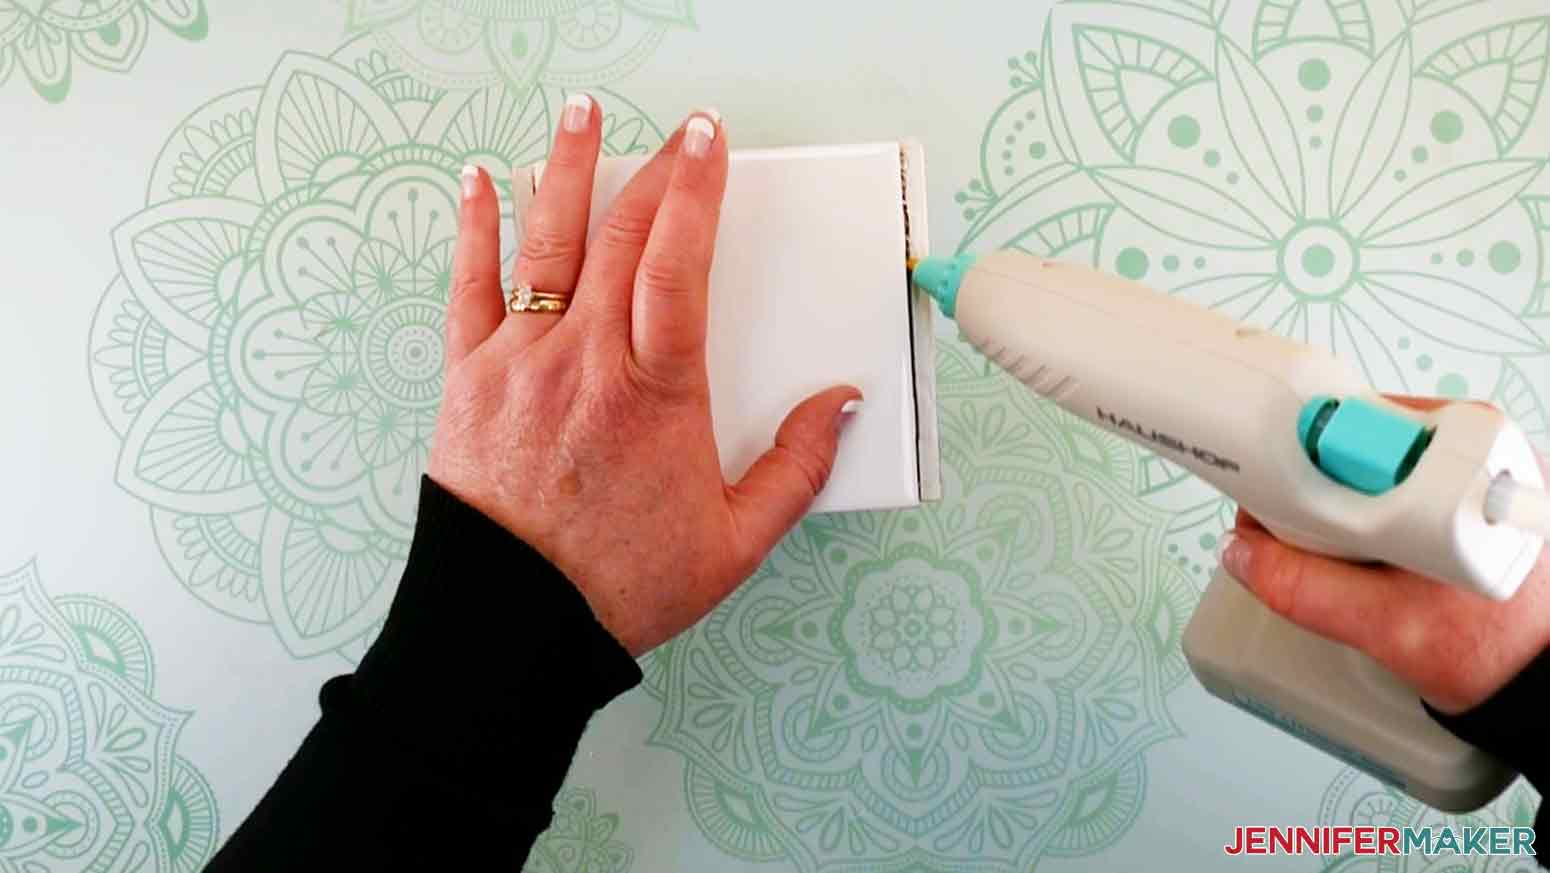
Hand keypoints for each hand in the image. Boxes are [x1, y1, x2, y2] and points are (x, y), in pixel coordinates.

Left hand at [427, 98, 860, 656]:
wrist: (513, 623)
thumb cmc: (620, 584)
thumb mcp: (735, 540)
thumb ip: (797, 467)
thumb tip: (842, 405)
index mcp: (657, 389)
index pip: (680, 261)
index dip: (695, 190)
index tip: (707, 141)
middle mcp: (586, 358)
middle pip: (622, 236)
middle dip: (652, 173)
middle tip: (674, 134)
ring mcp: (521, 359)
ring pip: (547, 243)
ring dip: (566, 170)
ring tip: (581, 115)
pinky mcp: (470, 377)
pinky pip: (470, 285)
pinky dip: (476, 228)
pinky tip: (481, 182)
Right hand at [1219, 396, 1549, 714]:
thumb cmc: (1502, 652)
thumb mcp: (1389, 625)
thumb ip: (1305, 588)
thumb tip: (1242, 551)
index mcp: (1472, 449)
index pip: (1355, 429)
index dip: (1301, 469)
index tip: (1277, 511)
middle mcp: (1478, 448)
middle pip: (1356, 451)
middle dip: (1317, 501)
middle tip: (1318, 554)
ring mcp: (1475, 471)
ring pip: (1370, 475)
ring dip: (1341, 519)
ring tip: (1355, 570)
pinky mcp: (1469, 496)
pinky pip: (1392, 493)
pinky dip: (1368, 526)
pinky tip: (1376, 566)